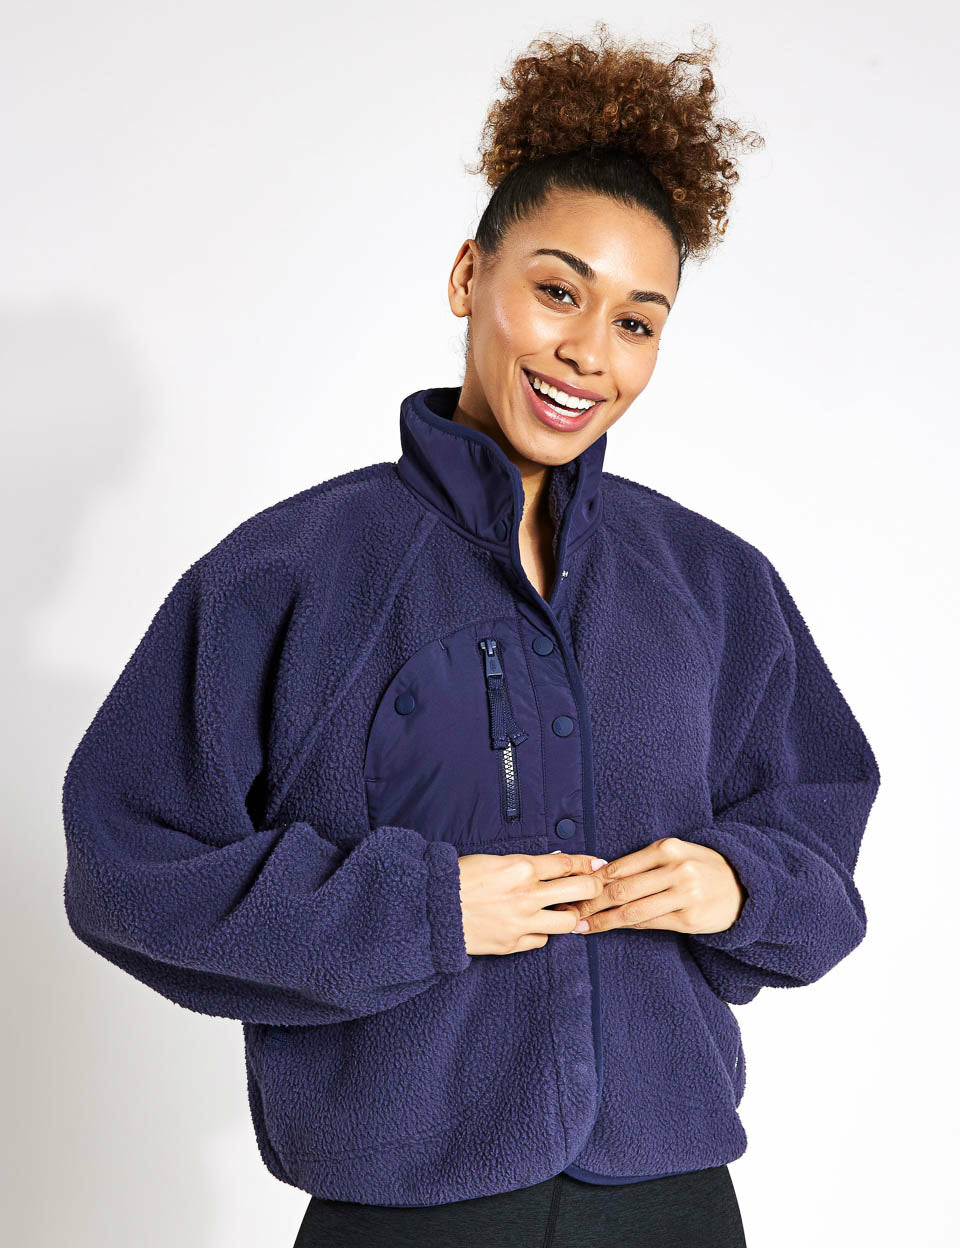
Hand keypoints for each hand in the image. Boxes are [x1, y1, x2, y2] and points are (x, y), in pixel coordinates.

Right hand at [458, 850, 606, 954]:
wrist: (433, 909)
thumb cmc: (460, 879)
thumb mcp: (494, 861)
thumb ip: (524, 865)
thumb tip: (552, 867)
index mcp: (521, 868)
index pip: (568, 864)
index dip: (587, 864)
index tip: (598, 865)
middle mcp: (527, 895)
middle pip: (580, 891)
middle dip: (594, 887)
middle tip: (596, 888)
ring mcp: (522, 922)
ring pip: (568, 922)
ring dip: (571, 916)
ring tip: (567, 912)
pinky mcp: (513, 944)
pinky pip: (541, 941)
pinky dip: (541, 934)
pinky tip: (534, 926)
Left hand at [554, 836, 746, 935]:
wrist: (742, 886)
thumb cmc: (699, 867)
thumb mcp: (675, 854)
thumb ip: (642, 862)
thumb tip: (600, 874)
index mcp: (668, 848)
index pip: (620, 866)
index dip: (592, 881)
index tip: (572, 889)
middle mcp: (676, 870)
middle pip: (621, 890)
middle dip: (590, 902)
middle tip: (568, 911)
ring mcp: (684, 896)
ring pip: (632, 910)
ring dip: (602, 920)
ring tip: (581, 925)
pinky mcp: (688, 919)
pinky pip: (649, 923)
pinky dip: (625, 925)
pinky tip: (609, 927)